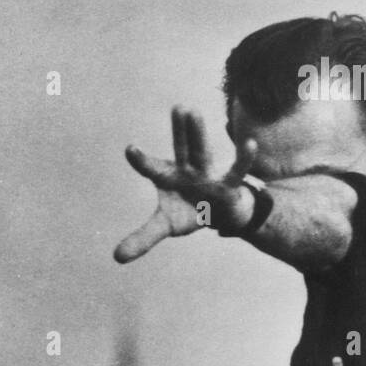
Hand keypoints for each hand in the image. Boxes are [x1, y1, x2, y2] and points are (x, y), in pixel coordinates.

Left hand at [114, 106, 257, 263]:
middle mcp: (187, 171)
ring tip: (194, 111)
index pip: (152, 167)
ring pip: (203, 153)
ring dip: (199, 134)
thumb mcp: (164, 226)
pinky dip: (243, 159)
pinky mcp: (228, 184)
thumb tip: (116, 258)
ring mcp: (207, 175)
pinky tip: (250, 143)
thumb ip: (142, 237)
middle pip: (183, 149)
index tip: (130, 148)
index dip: (141, 160)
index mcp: (168, 178)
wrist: (218, 212)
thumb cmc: (188, 211)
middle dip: (182, 131)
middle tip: (179, 107)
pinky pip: (237, 171)